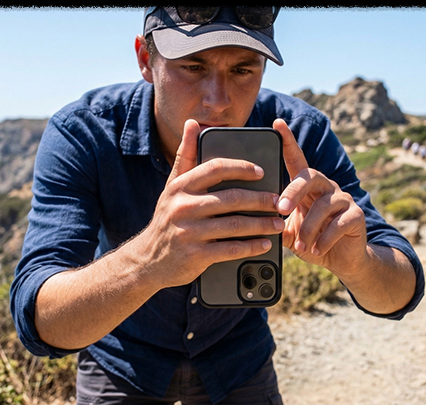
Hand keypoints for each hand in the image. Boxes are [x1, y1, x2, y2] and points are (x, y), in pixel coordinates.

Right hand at [137, 119, 283, 287]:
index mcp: (181, 186)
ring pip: (235, 224)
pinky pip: (230, 249)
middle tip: (278, 201)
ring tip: (277, 224)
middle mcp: (183, 206)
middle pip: (231, 198)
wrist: (148, 260)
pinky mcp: (195, 255)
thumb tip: (193, 123)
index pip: (216, 168)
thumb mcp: (172, 187)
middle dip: (260, 200)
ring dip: (261, 224)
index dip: (242, 168)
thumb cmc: (167, 219)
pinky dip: (251, 247)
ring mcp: (189, 232)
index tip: (262, 172)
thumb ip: (186, 156)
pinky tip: (264, 244)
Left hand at [273, 119, 366, 276]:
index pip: (297, 158)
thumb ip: (276, 224)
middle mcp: (326, 187)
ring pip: (323, 205)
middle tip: (281, 209)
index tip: (276, 124)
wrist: (342, 260)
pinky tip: (317, 250)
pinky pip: (338, 224)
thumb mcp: (290, 232)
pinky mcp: (356, 216)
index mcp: (308, 187)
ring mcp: (343, 200)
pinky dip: (324, 239)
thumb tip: (253, 221)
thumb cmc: (312, 240)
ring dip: (308, 227)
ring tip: (301, 244)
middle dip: (293, 191)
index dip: (287, 141)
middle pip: (310, 176)